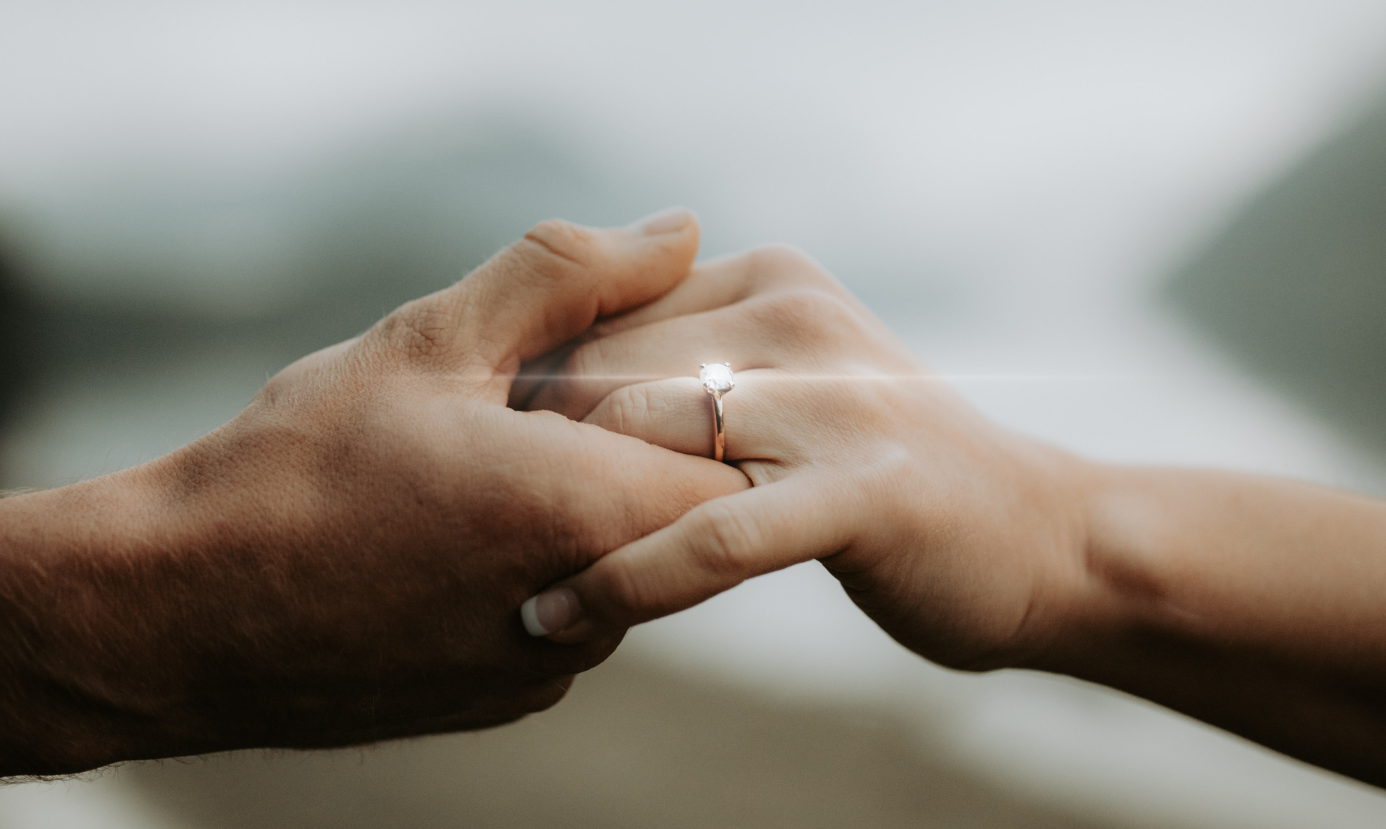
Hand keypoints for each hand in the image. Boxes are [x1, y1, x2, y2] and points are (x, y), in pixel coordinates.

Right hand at [0, 209, 747, 774]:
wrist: (177, 614)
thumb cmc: (293, 469)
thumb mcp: (429, 342)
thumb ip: (571, 277)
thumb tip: (679, 232)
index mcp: (587, 512)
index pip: (743, 462)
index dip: (715, 402)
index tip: (661, 363)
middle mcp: (589, 612)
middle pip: (687, 516)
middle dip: (648, 447)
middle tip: (560, 402)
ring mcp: (547, 668)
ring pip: (625, 565)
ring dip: (589, 508)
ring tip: (493, 461)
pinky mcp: (505, 697)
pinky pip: (569, 615)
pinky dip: (543, 564)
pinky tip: (459, 528)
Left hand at [520, 246, 1091, 670]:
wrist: (1045, 536)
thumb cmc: (886, 473)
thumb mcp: (793, 383)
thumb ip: (693, 361)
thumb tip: (550, 382)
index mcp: (770, 280)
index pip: (596, 317)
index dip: (523, 394)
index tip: (471, 462)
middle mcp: (795, 319)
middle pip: (597, 373)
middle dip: (525, 455)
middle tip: (468, 527)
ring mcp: (832, 402)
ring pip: (635, 439)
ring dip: (554, 515)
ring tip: (495, 575)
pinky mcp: (858, 493)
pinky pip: (707, 536)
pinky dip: (620, 581)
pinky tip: (556, 616)